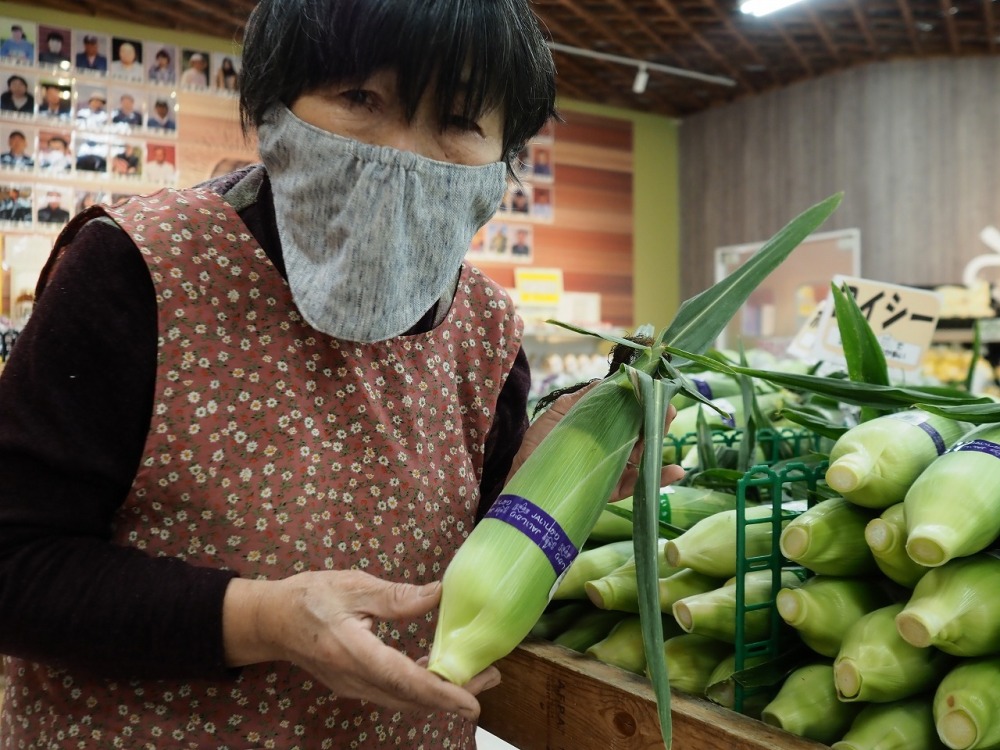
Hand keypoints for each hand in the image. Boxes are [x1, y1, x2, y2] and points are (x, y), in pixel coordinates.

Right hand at [222, 571, 499, 720]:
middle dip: (454, 694)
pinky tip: (437, 671)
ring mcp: (354, 687)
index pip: (404, 679)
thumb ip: (395, 596)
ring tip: (475, 676)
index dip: (440, 693)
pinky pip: (394, 694)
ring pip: (405, 699)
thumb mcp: (353, 585)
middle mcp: (356, 679)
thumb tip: (438, 594)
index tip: (471, 703)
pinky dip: (421, 688)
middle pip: (412, 696)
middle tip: (491, 676)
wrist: (271, 620)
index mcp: (354, 652)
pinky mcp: (355, 685)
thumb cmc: (309, 597)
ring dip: (441, 692)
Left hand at [508, 381, 685, 499]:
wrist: (524, 480)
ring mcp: (613, 467)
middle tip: (667, 409)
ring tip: (663, 429)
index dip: (643, 400)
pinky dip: (659, 478)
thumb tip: (612, 381)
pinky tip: (676, 471)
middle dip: (657, 418)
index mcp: (599, 424)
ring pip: (644, 453)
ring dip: (658, 442)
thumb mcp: (559, 413)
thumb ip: (585, 398)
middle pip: (640, 430)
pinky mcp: (613, 489)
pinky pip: (639, 483)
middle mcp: (610, 444)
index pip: (627, 410)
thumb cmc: (539, 445)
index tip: (656, 391)